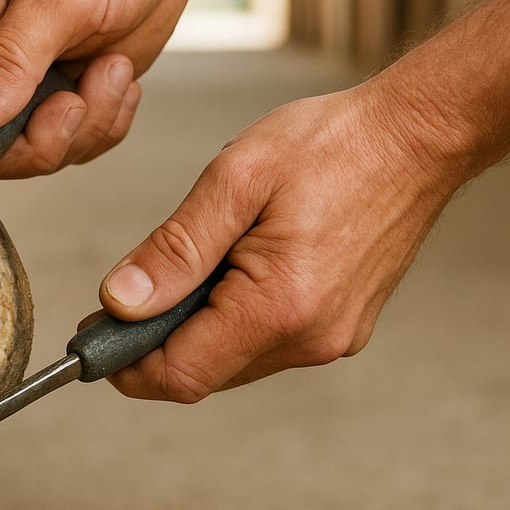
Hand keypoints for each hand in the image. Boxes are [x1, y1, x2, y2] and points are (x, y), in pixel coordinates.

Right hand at [0, 0, 192, 178]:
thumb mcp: (54, 0)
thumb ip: (7, 61)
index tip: (52, 106)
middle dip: (52, 134)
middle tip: (84, 95)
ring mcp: (21, 88)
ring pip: (40, 152)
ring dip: (89, 122)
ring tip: (113, 67)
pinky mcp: (59, 100)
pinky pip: (75, 144)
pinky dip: (106, 121)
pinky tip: (119, 77)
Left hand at [93, 83, 465, 400]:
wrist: (418, 135)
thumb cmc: (332, 145)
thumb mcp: (234, 181)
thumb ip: (173, 249)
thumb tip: (119, 303)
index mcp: (280, 307)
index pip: (181, 374)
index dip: (125, 362)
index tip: (92, 334)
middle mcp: (310, 338)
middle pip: (204, 372)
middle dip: (153, 340)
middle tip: (126, 290)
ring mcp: (331, 336)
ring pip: (232, 357)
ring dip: (193, 324)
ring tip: (188, 260)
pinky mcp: (341, 323)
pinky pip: (265, 338)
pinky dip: (230, 314)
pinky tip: (230, 263)